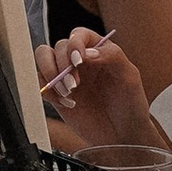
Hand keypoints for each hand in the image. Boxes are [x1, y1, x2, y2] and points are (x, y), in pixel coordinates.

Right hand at [40, 30, 162, 154]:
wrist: (123, 135)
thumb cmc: (130, 104)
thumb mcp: (130, 77)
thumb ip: (112, 57)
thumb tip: (87, 52)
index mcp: (98, 50)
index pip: (79, 35)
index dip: (75, 44)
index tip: (78, 61)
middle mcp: (80, 60)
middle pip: (58, 47)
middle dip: (62, 65)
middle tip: (74, 84)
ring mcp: (67, 76)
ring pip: (43, 59)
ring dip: (50, 74)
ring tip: (68, 93)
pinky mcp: (57, 94)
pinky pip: (41, 83)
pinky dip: (47, 91)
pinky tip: (66, 103)